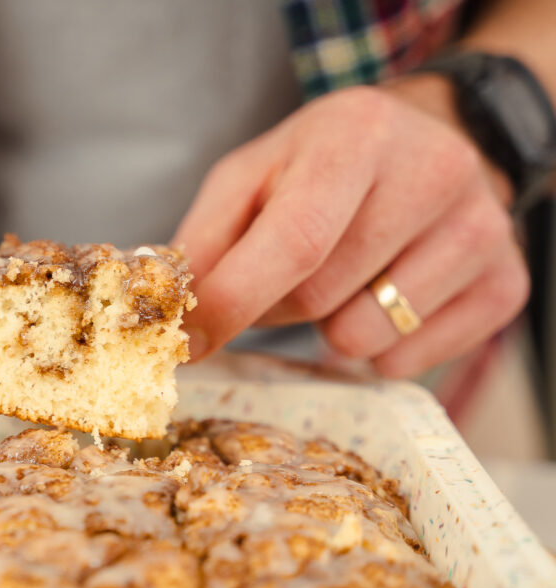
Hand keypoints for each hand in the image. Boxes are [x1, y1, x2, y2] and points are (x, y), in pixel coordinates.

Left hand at [173, 79, 528, 376]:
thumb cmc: (320, 165)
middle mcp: (434, 174)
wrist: (426, 143)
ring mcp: (481, 230)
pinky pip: (407, 362)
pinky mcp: (506, 284)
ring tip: (343, 275)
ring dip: (328, 325)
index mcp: (356, 136)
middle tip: (285, 272)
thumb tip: (172, 314)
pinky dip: (376, 345)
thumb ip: (203, 241)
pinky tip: (385, 293)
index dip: (234, 302)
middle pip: (318, 298)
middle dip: (278, 305)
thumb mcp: (249, 177)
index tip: (190, 341)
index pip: (296, 241)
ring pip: (362, 338)